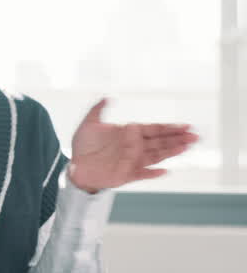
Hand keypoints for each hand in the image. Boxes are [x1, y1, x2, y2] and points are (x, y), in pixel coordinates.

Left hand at [67, 99, 197, 192]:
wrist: (76, 167)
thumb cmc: (83, 146)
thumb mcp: (88, 124)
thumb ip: (97, 110)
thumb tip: (106, 97)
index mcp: (129, 134)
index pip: (153, 129)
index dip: (169, 128)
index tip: (186, 125)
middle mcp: (135, 147)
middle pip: (160, 142)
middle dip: (177, 139)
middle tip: (195, 136)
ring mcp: (133, 161)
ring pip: (156, 156)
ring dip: (171, 152)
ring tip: (186, 147)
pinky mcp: (128, 175)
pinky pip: (143, 174)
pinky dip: (153, 173)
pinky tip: (165, 171)